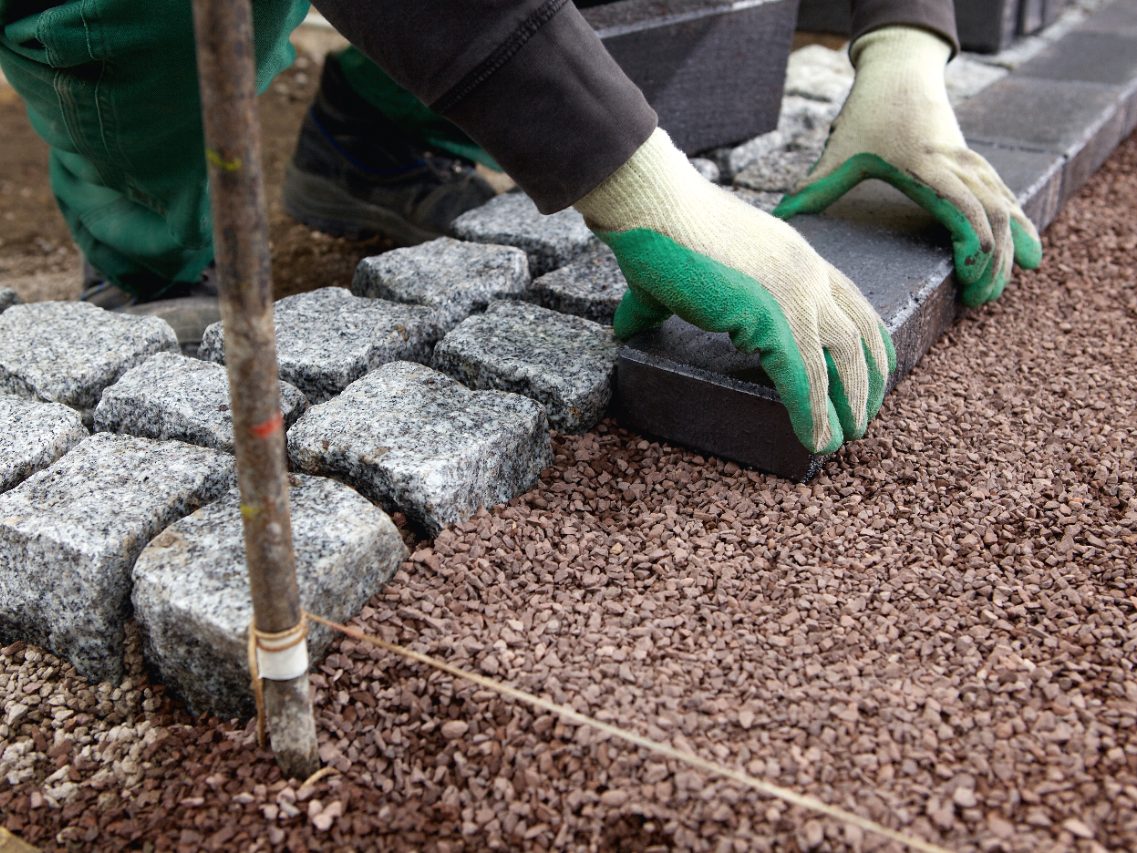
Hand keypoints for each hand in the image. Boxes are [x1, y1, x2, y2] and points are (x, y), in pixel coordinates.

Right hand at [575, 129, 894, 453]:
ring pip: (843, 360)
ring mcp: (794, 294)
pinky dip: (811, 413)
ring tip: (841, 439)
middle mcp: (807, 273)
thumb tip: (625, 328)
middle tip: (860, 417)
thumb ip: (658, 306)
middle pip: (861, 333)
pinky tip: (813, 439)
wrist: (655, 209)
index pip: (852, 303)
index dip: (866, 343)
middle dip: (868, 380)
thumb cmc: (658, 233)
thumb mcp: (678, 274)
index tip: (866, 375)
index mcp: (796, 257)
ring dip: (848, 404)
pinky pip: (803, 378)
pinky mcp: (771, 318)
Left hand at [774, 26, 1042, 306]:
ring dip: (1006, 251)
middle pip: (993, 215)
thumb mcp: (841, 149)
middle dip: (991, 261)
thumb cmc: (868, 111)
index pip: (963, 207)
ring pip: (1005, 208)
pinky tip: (1027, 258)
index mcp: (924, 164)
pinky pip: (1007, 198)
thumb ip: (815, 186)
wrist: (901, 70)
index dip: (972, 244)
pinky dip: (1019, 228)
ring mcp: (971, 162)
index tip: (965, 277)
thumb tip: (781, 215)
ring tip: (993, 292)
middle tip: (977, 300)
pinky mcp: (977, 163)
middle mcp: (955, 163)